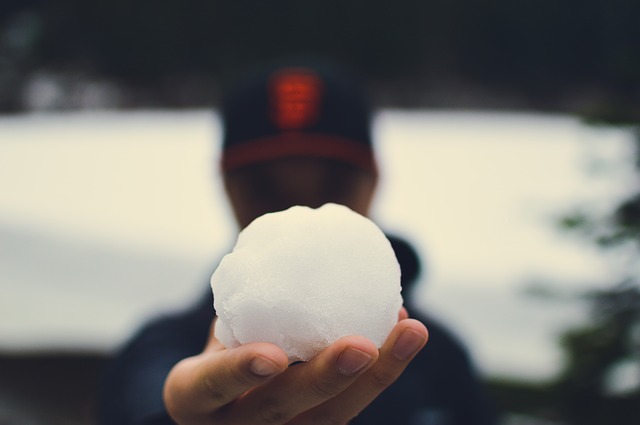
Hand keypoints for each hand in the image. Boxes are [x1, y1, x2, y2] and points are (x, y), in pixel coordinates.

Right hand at [163, 309, 427, 424]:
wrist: (224, 394)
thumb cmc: (220, 348)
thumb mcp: (218, 328)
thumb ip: (245, 300)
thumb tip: (300, 241)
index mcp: (195, 397)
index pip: (211, 386)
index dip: (240, 373)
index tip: (273, 356)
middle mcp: (233, 424)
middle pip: (280, 409)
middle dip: (325, 380)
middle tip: (362, 346)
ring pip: (331, 416)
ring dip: (377, 375)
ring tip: (411, 331)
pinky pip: (352, 403)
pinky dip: (383, 369)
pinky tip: (406, 333)